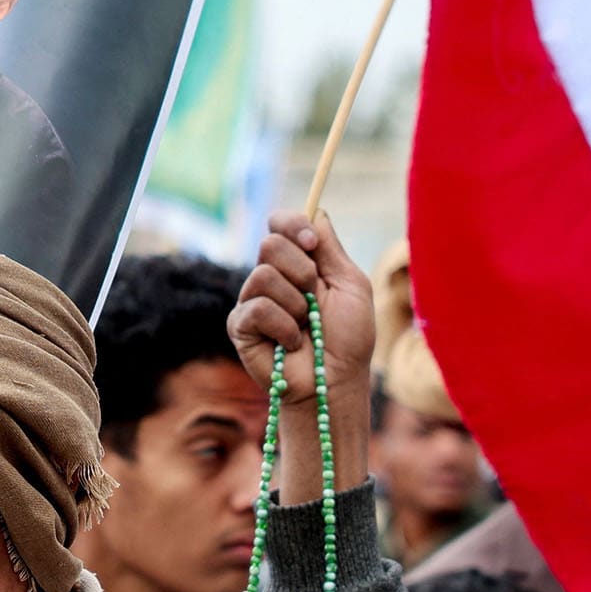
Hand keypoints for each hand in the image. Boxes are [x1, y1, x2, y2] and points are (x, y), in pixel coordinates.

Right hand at [229, 211, 374, 503]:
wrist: (336, 381)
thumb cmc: (349, 338)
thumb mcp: (350, 285)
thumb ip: (330, 248)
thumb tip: (316, 210)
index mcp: (298, 262)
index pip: (280, 224)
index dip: (293, 225)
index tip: (312, 244)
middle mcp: (272, 277)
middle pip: (270, 243)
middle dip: (301, 270)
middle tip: (315, 299)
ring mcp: (253, 301)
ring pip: (263, 274)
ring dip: (295, 303)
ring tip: (305, 326)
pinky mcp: (240, 326)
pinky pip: (257, 308)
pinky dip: (283, 326)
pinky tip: (290, 343)